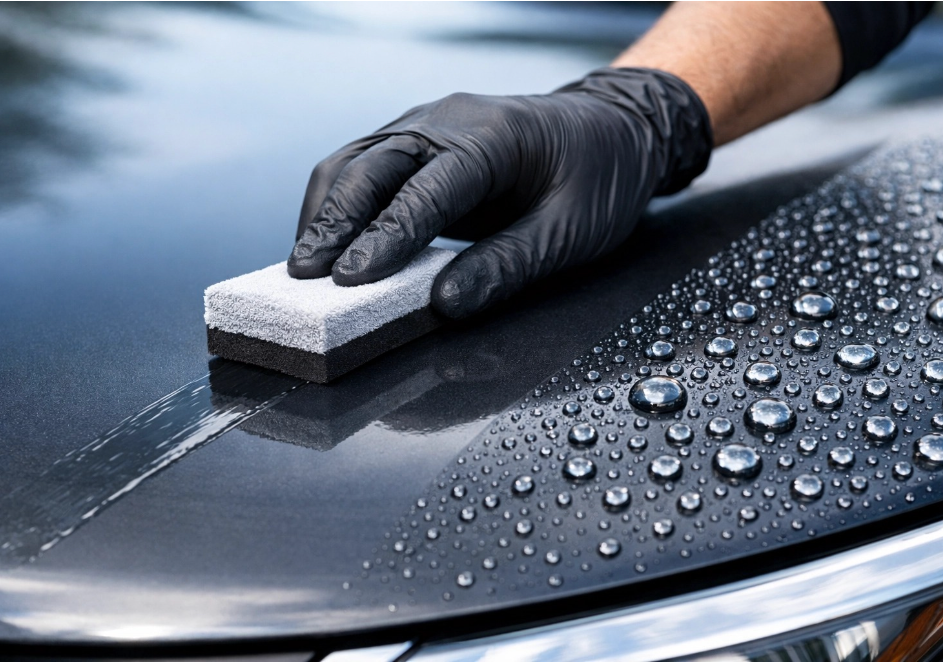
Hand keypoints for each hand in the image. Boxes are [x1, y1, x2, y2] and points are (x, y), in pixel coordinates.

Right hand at [288, 67, 711, 318]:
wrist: (615, 128)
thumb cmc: (600, 176)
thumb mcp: (572, 230)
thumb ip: (508, 266)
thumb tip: (444, 304)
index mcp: (493, 135)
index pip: (427, 186)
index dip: (386, 236)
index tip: (352, 280)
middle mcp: (447, 120)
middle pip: (372, 165)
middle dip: (333, 223)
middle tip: (306, 277)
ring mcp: (426, 127)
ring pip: (355, 161)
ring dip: (325, 213)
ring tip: (303, 266)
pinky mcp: (417, 145)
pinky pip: (363, 168)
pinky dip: (337, 205)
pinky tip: (326, 242)